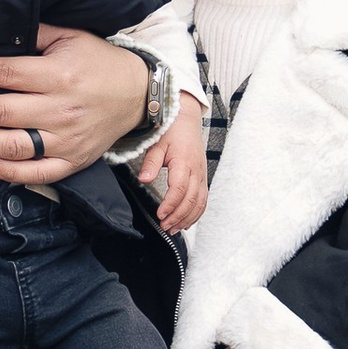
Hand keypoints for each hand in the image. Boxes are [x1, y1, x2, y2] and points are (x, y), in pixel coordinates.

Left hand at [0, 25, 151, 186]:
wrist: (138, 95)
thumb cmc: (99, 62)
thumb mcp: (71, 36)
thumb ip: (35, 34)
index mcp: (58, 74)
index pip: (4, 73)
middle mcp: (61, 108)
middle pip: (1, 111)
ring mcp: (67, 139)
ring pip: (14, 145)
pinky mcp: (73, 161)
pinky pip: (38, 172)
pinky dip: (10, 171)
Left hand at [139, 97, 207, 233]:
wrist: (187, 119)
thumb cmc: (171, 130)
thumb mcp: (157, 143)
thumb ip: (151, 162)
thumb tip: (144, 179)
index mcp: (184, 162)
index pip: (179, 189)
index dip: (170, 204)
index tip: (160, 215)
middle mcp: (196, 170)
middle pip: (191, 200)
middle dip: (178, 216)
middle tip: (165, 227)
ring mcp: (202, 175)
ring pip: (199, 202)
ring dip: (187, 218)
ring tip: (173, 229)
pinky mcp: (202, 177)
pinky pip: (203, 199)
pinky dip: (196, 213)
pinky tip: (186, 222)